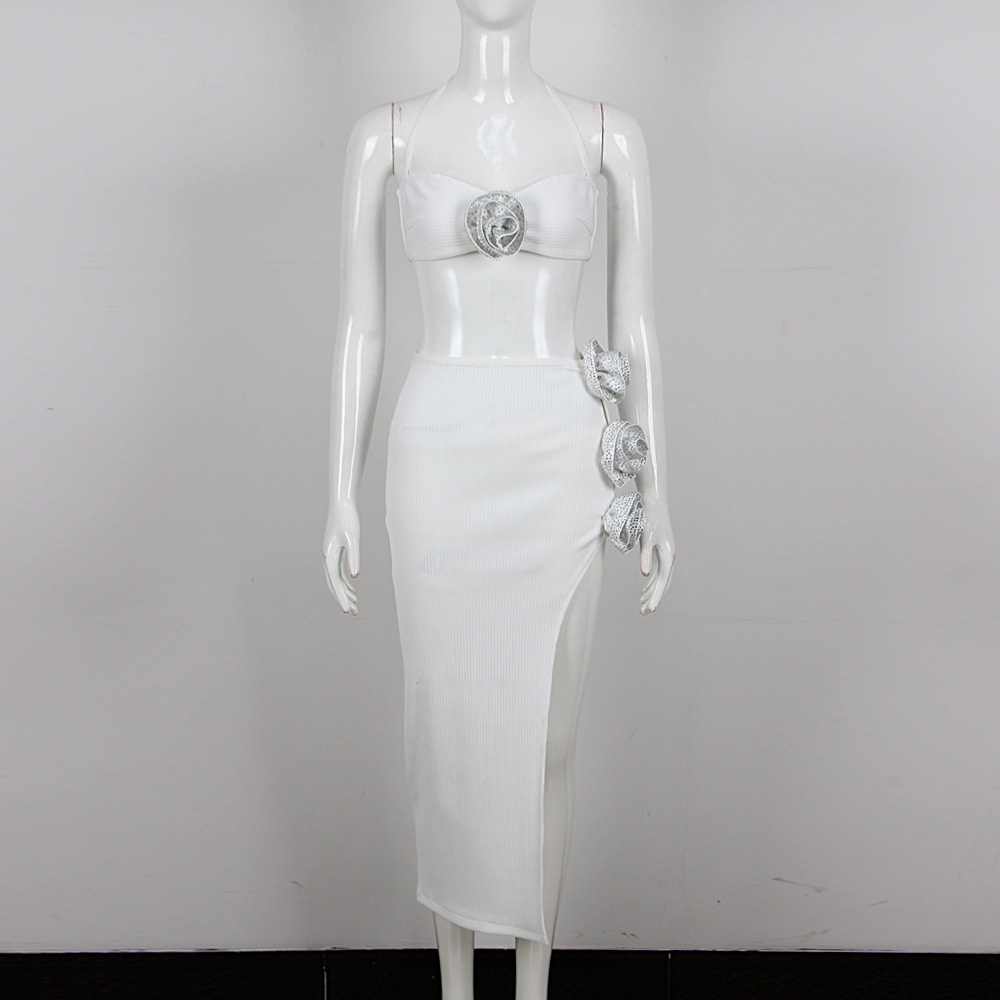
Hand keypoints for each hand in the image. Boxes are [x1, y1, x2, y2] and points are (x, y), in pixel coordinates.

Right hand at [323, 500, 360, 614]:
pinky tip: (353, 589)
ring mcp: (330, 555)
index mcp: (329, 557)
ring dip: (344, 592)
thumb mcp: (353, 539)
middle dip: (343, 599)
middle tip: (353, 613)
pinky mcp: (336, 551)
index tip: (347, 611)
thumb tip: (355, 576)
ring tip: (354, 605)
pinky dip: (345, 582)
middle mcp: (327, 558)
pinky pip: (339, 572)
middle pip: (334, 584)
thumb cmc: (347, 519)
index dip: (341, 598)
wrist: (341, 504)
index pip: (335, 583)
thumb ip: (354, 558)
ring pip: (336, 580)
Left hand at [638, 500, 674, 615]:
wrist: (654, 502)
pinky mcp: (661, 550)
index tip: (650, 609)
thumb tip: (644, 575)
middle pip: (663, 583)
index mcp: (668, 555)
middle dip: (654, 598)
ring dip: (652, 591)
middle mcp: (669, 556)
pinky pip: (658, 571)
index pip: (662, 581)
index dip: (656, 596)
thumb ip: (645, 557)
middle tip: (644, 612)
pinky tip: (644, 588)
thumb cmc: (649, 518)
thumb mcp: (646, 538)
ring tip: (642, 604)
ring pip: (661, 578)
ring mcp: (666, 554)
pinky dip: (651, 581)